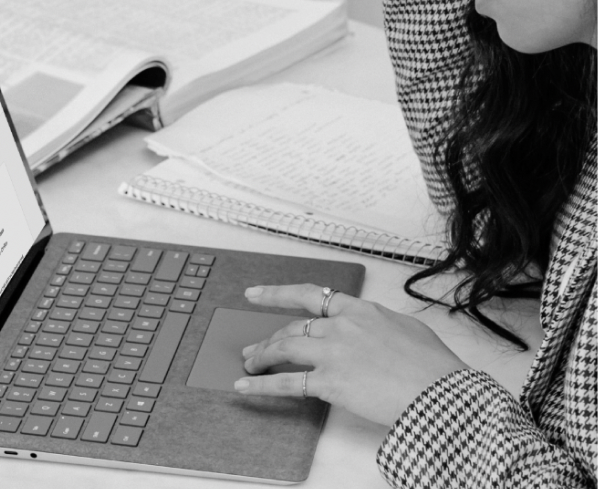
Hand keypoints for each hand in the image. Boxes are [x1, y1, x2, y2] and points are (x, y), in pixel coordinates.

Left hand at [235, 284, 468, 426]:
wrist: (440, 391)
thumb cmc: (431, 365)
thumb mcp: (405, 328)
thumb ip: (377, 324)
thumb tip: (369, 329)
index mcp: (359, 310)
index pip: (310, 296)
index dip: (277, 294)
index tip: (256, 294)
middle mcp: (340, 326)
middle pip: (292, 328)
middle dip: (269, 340)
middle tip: (254, 348)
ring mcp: (332, 352)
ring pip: (283, 348)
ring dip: (261, 356)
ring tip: (248, 364)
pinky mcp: (329, 382)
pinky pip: (286, 383)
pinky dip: (262, 385)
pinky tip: (245, 386)